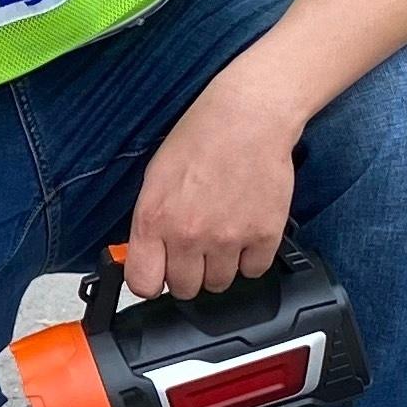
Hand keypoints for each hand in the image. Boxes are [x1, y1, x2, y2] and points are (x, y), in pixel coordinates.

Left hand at [122, 78, 297, 299]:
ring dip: (221, 266)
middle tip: (197, 247)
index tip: (160, 272)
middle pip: (185, 289)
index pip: (142, 284)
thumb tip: (148, 257)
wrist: (249, 117)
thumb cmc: (200, 138)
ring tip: (224, 233)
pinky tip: (247, 230)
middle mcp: (189, 235)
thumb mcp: (156, 177)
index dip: (151, 281)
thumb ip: (150, 223)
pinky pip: (254, 271)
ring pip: (220, 284)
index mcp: (154, 219)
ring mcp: (228, 239)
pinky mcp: (264, 236)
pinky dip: (251, 257)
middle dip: (189, 272)